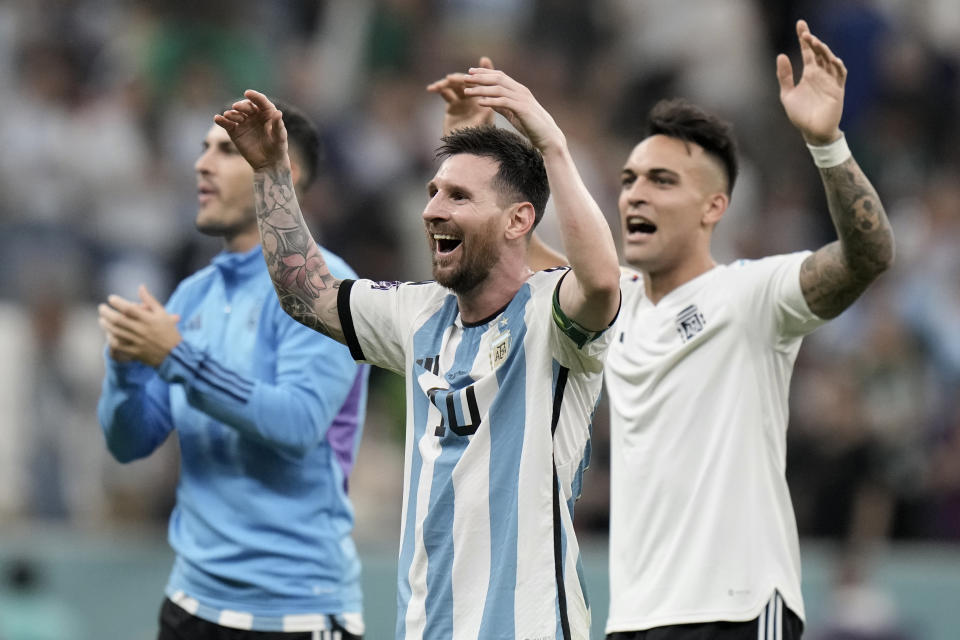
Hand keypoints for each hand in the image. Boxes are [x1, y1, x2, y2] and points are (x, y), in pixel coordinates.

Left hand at [98, 285, 180, 367]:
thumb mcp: (162, 313)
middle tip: (101, 308)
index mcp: (149, 319)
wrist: (174, 354)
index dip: (117, 302)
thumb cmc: (168, 331)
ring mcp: (137, 342)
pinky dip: (110, 338)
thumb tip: (141, 287)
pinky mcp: (134, 352)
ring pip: (115, 332)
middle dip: (106, 312)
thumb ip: (150, 300)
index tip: (111, 298)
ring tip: (102, 319)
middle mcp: (142, 330)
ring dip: (105, 324)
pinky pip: (118, 345)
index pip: (128, 308)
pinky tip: (108, 333)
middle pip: (118, 320)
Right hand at [213, 90, 289, 171]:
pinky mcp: (235, 132)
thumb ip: (278, 125)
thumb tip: (278, 112)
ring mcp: (244, 123)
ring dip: (231, 113)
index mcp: (267, 113)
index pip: (261, 102)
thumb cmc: (278, 148)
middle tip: (236, 107)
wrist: (269, 163)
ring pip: (236, 114)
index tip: (248, 93)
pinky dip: (221, 121)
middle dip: (241, 105)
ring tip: (228, 115)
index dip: (255, 96)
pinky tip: (217, 118)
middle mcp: (254, 115)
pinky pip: (227, 124)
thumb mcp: (280, 137)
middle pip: (247, 107)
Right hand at [427, 56, 495, 135]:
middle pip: (464, 82)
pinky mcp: (453, 105)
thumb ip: (484, 114)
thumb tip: (488, 105)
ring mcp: (463, 101)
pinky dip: (438, 89)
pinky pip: (445, 93)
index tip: (464, 77)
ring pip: (453, 86)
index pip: (477, 83)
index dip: (469, 78)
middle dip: (455, 80)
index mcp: (483, 98)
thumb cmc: (476, 138)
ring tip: (435, 87)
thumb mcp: (482, 125)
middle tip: (447, 80)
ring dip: (443, 84)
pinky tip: (431, 89)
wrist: (464, 149)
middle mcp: (474, 97)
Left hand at [462, 67, 564, 152]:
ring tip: (467, 92)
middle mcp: (521, 91)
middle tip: (464, 78)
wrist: (548, 137)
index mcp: (519, 90)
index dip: (484, 72)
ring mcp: (522, 99)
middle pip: (497, 79)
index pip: (500, 76)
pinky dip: (490, 101)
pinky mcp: (523, 109)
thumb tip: (488, 101)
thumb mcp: (513, 114)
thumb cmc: (532, 126)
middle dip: (480, 77)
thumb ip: (502, 105)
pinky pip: (503, 102)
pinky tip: (479, 103)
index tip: (470, 72)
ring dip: (481, 89)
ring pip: (498, 89)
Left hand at [776, 19, 846, 144]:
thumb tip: (781, 55)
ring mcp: (830, 81)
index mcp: (809, 74)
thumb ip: (784, 76)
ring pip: (830, 60)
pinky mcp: (838, 90)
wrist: (812, 132)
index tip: (800, 24)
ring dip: (824, 51)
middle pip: (819, 53)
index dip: (804, 38)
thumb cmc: (800, 115)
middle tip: (805, 33)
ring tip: (815, 43)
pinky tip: (832, 60)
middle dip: (813, 42)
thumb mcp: (787, 95)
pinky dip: (838, 67)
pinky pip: (840, 75)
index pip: (808, 52)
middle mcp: (821, 74)